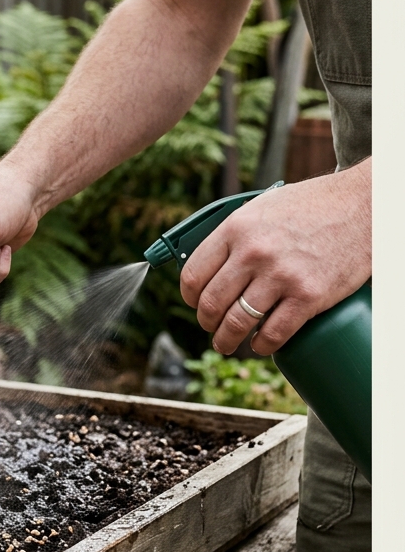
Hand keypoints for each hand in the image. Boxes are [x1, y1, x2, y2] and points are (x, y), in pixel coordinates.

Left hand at [180, 159, 370, 354]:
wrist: (363, 205)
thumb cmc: (311, 206)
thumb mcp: (261, 209)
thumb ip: (236, 235)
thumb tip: (210, 262)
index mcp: (235, 229)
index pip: (193, 276)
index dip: (190, 297)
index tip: (195, 304)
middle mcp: (254, 253)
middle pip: (211, 304)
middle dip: (206, 323)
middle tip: (211, 328)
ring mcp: (281, 276)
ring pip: (237, 323)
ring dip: (227, 341)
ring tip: (227, 345)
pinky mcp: (309, 296)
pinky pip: (274, 333)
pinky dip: (262, 345)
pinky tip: (260, 346)